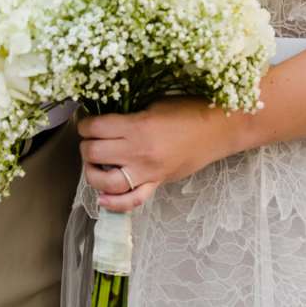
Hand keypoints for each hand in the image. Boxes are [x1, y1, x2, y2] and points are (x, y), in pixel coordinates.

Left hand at [78, 99, 234, 212]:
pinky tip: (102, 198)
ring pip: (105, 181)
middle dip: (85, 144)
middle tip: (90, 139)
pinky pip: (132, 200)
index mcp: (138, 126)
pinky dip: (114, 203)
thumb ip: (129, 114)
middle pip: (94, 152)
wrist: (221, 129)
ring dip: (92, 172)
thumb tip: (105, 120)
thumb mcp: (155, 103)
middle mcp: (139, 152)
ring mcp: (147, 171)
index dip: (84, 123)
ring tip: (93, 163)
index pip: (95, 127)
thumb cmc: (191, 110)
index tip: (86, 121)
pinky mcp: (157, 183)